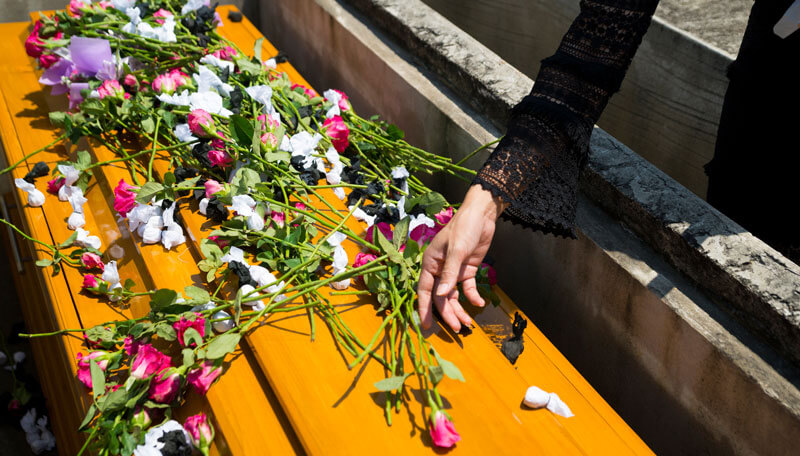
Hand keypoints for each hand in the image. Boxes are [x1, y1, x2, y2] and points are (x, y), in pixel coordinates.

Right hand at [417, 184, 505, 331]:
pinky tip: (479, 304)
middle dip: (447, 313)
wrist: (481, 215)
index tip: (426, 326)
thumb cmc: (464, 227)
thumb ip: (450, 273)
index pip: (424, 290)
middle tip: (456, 329)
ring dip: (459, 310)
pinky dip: (472, 297)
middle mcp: (439, 269)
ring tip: (467, 323)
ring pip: (453, 296)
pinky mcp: (466, 270)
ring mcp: (453, 271)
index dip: (425, 309)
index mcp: (430, 263)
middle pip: (440, 297)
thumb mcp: (457, 249)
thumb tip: (442, 295)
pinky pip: (467, 288)